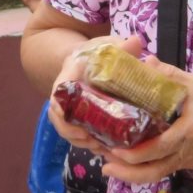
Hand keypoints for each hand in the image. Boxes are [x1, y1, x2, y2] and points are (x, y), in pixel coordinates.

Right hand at [45, 34, 132, 156]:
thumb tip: (136, 42)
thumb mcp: (107, 46)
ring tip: (103, 149)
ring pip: (68, 131)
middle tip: (94, 141)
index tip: (72, 119)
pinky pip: (78, 136)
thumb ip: (121, 46)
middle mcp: (64, 98)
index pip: (57, 95)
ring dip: (83, 142)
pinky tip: (106, 150)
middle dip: (74, 133)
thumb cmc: (96, 54)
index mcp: (67, 79)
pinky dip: (90, 145)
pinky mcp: (79, 121)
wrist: (87, 60)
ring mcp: (70, 111)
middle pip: (59, 119)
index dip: (61, 109)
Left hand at [95, 43, 192, 185]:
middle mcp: (186, 152)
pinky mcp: (188, 162)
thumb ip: (169, 75)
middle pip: (153, 172)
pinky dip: (145, 167)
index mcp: (188, 132)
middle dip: (127, 173)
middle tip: (105, 165)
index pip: (157, 149)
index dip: (134, 153)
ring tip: (111, 166)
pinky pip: (164, 169)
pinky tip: (131, 159)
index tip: (114, 148)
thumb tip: (145, 61)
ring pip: (157, 175)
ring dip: (133, 174)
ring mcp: (187, 160)